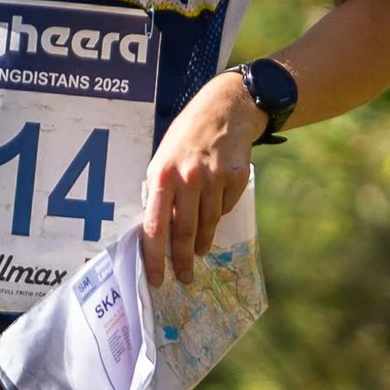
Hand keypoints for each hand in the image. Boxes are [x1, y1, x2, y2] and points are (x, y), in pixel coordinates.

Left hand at [139, 72, 267, 284]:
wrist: (224, 110)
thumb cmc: (187, 137)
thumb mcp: (164, 159)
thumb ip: (160, 191)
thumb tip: (158, 230)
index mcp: (162, 175)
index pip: (155, 226)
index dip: (154, 257)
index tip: (156, 279)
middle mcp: (187, 178)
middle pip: (184, 232)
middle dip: (182, 260)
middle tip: (184, 278)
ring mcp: (213, 179)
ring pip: (208, 224)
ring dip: (202, 242)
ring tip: (199, 250)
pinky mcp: (235, 178)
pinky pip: (226, 208)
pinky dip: (220, 213)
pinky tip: (216, 205)